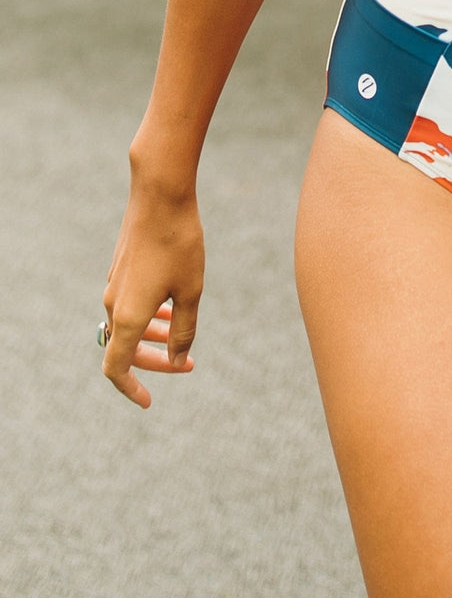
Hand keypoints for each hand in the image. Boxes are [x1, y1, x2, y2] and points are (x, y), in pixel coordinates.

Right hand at [101, 191, 203, 408]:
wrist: (160, 196)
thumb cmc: (179, 244)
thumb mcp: (192, 293)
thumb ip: (184, 330)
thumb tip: (178, 357)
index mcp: (126, 316)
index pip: (117, 368)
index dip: (131, 389)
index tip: (149, 401)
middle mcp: (113, 303)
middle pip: (124, 349)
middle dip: (154, 362)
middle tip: (187, 365)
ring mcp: (114, 284)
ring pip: (127, 324)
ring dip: (152, 337)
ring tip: (180, 339)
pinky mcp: (121, 268)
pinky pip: (128, 304)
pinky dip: (147, 315)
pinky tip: (170, 309)